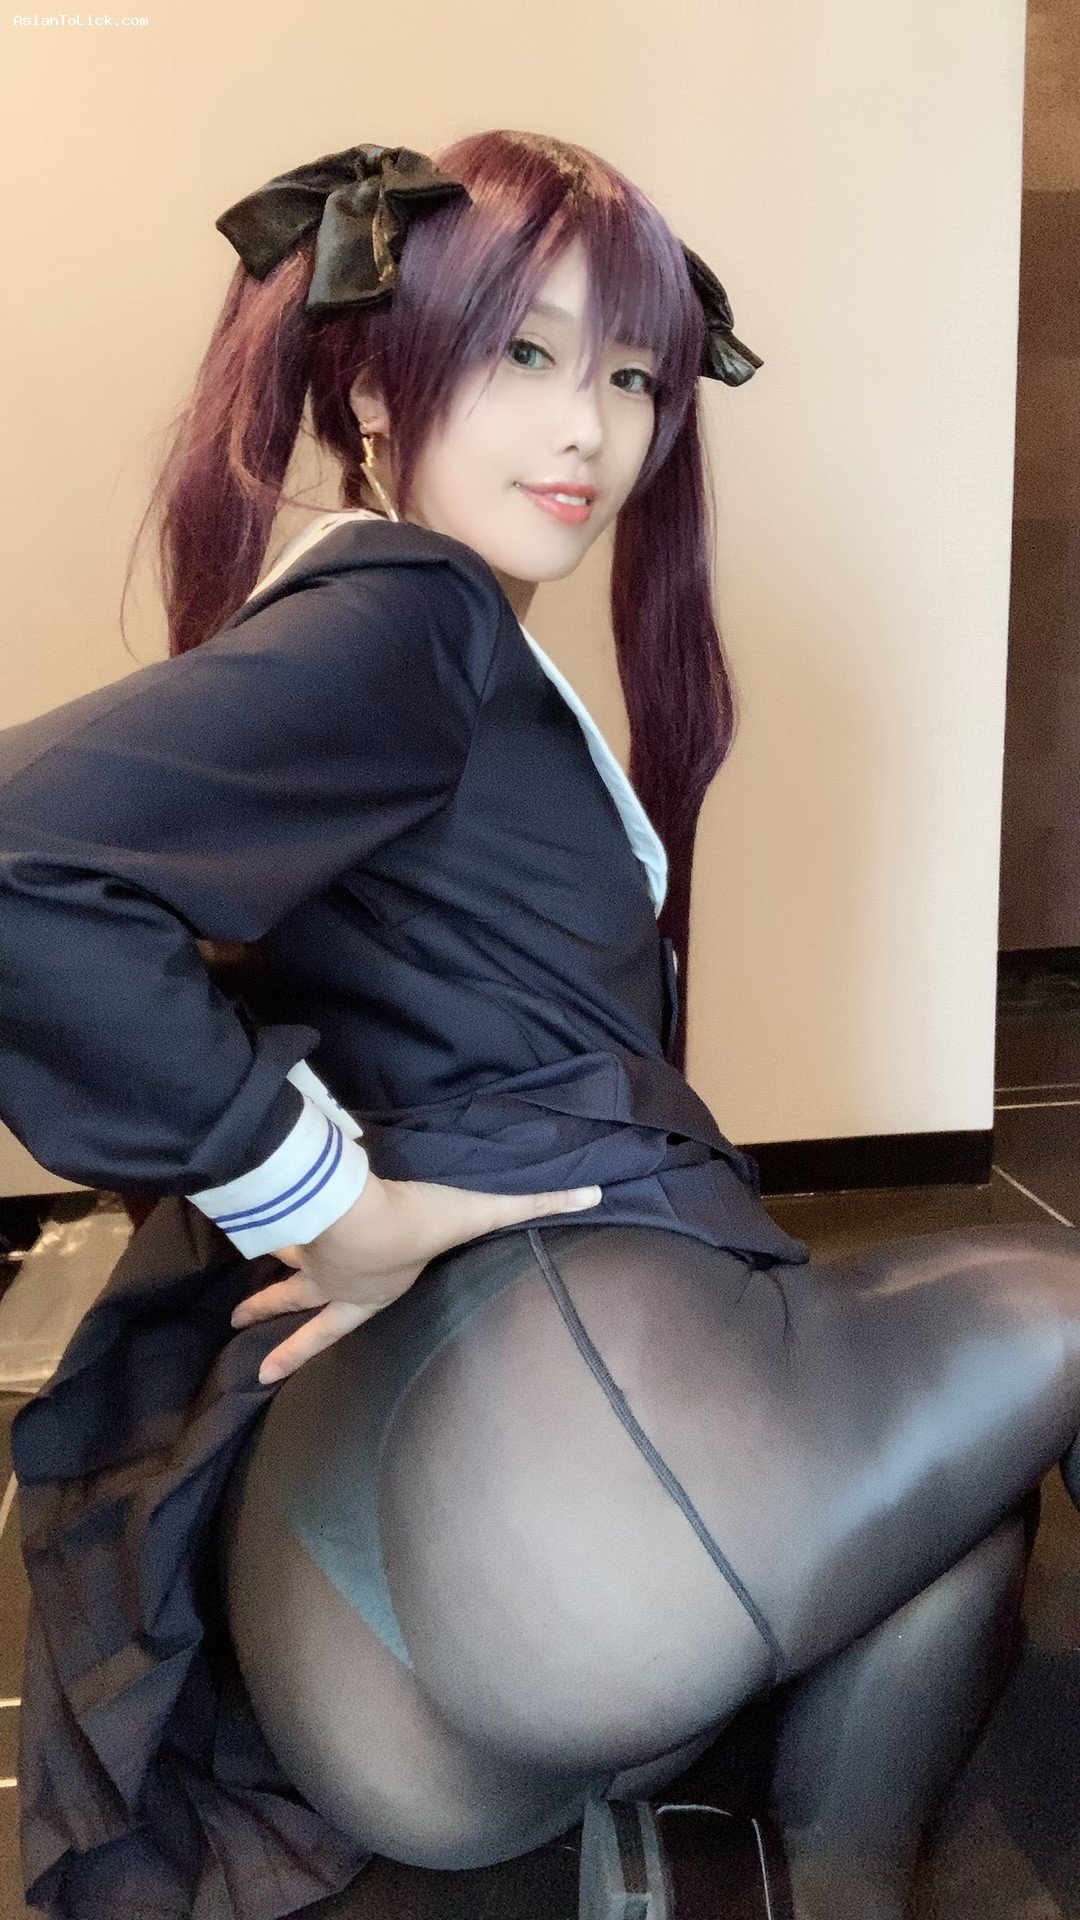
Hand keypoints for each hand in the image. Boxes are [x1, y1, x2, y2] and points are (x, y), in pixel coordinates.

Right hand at [229, 1169, 602, 1384]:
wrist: (355, 1209)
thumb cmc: (416, 1223)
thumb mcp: (481, 1212)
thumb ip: (536, 1202)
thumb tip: (595, 1194)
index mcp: (370, 1292)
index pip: (332, 1328)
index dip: (300, 1348)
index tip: (263, 1370)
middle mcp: (334, 1280)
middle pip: (296, 1305)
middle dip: (269, 1317)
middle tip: (236, 1331)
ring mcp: (308, 1251)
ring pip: (281, 1265)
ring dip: (261, 1278)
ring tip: (233, 1296)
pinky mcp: (293, 1217)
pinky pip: (276, 1218)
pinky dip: (259, 1217)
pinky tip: (247, 1210)